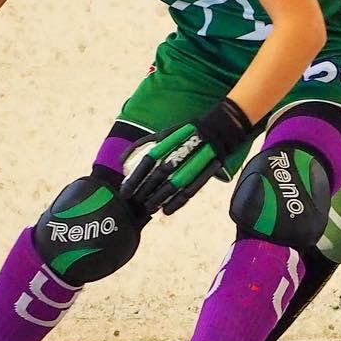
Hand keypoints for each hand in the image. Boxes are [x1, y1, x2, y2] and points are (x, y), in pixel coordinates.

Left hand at [120, 98, 251, 216]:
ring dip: (160, 199)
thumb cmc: (186, 133)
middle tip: (134, 202)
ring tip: (149, 208)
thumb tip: (121, 161)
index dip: (135, 177)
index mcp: (170, 139)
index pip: (148, 159)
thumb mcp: (163, 133)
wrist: (220, 129)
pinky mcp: (207, 172)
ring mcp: (196, 161)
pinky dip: (177, 202)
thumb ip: (142, 145)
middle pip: (160, 173)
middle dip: (145, 190)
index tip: (124, 191)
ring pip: (174, 184)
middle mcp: (182, 150)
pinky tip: (166, 211)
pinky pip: (190, 191)